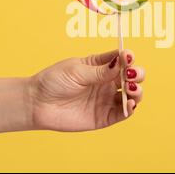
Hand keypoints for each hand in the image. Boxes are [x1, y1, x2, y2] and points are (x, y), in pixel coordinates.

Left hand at [30, 50, 144, 130]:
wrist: (37, 103)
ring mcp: (106, 99)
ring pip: (132, 95)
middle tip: (131, 75)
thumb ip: (100, 70)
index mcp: (100, 66)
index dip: (128, 57)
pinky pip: (122, 114)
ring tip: (130, 89)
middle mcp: (106, 82)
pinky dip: (130, 109)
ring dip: (137, 91)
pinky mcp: (103, 116)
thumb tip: (122, 63)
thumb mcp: (77, 71)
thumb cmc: (54, 81)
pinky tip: (129, 104)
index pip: (121, 59)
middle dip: (137, 74)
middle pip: (132, 77)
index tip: (128, 57)